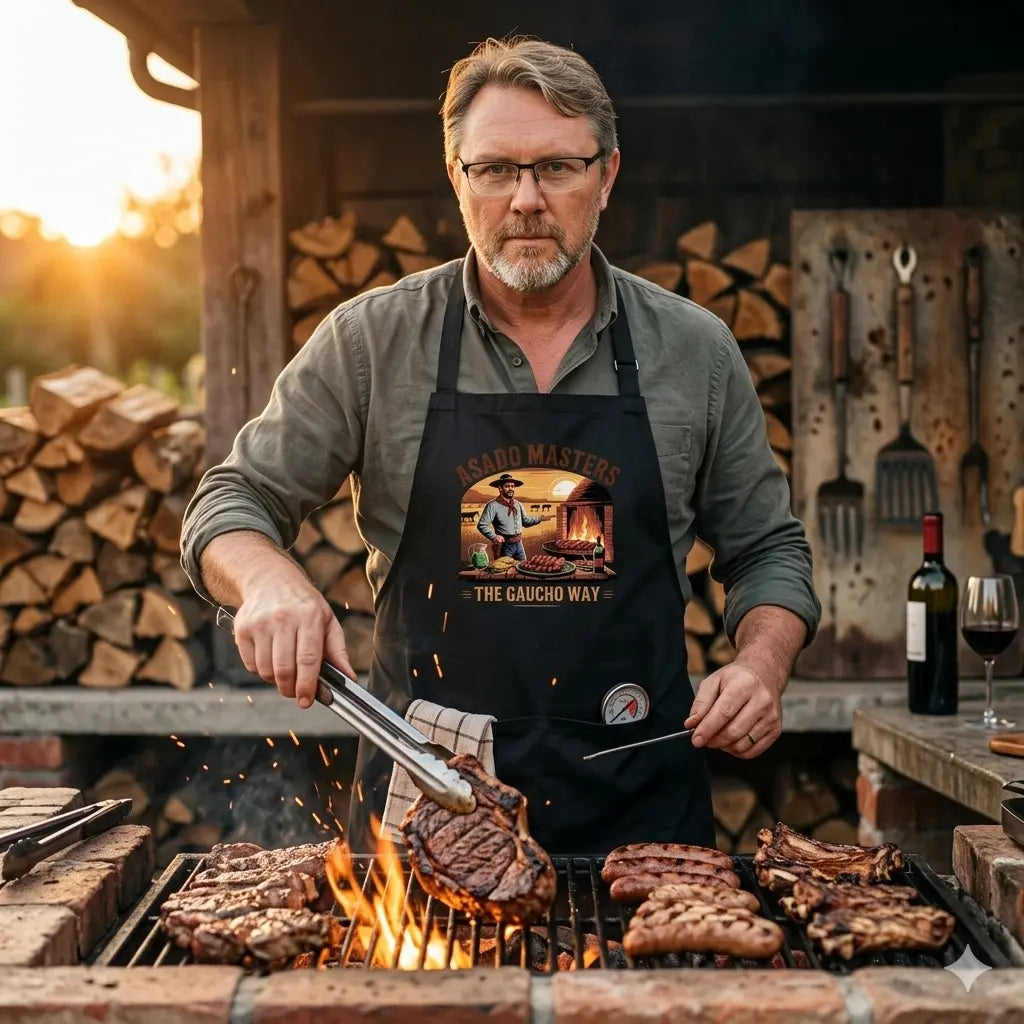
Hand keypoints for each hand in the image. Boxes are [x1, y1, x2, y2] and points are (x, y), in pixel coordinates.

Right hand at [232, 572, 354, 709]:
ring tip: (285, 672)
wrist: (270, 580)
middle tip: (296, 692)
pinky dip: (261, 671)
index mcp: (309, 617)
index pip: (308, 659)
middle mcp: (283, 619)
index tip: (307, 700)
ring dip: (276, 681)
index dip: (307, 685)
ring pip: (266, 670)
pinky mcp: (242, 629)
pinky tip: (270, 659)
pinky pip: (250, 665)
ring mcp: (260, 624)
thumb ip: (338, 651)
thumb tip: (348, 678)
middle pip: (284, 669)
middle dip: (291, 689)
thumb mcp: (327, 620)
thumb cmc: (303, 604)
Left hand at [683, 661, 781, 757]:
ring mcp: (772, 717)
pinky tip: (730, 740)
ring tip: (717, 736)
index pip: (724, 713)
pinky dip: (737, 751)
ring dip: (724, 746)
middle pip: (733, 731)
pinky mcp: (776, 730)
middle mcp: (762, 701)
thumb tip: (691, 724)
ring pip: (742, 744)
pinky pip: (752, 751)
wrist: (764, 675)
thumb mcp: (714, 681)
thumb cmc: (736, 678)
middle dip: (713, 740)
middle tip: (703, 739)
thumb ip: (701, 703)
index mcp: (745, 685)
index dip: (707, 729)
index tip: (695, 739)